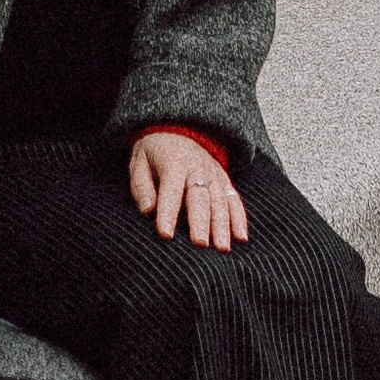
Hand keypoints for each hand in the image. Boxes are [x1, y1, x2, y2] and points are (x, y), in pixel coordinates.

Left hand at [129, 129, 248, 251]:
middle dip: (200, 222)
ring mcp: (214, 174)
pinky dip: (239, 219)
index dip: (168, 212)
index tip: (165, 235)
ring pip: (220, 201)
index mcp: (173, 163)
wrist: (177, 130)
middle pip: (200, 197)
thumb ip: (141, 186)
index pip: (170, 190)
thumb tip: (147, 210)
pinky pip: (234, 200)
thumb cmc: (153, 154)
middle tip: (199, 244)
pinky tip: (241, 238)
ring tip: (222, 248)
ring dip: (222, 225)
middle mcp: (197, 168)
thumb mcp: (139, 162)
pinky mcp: (224, 181)